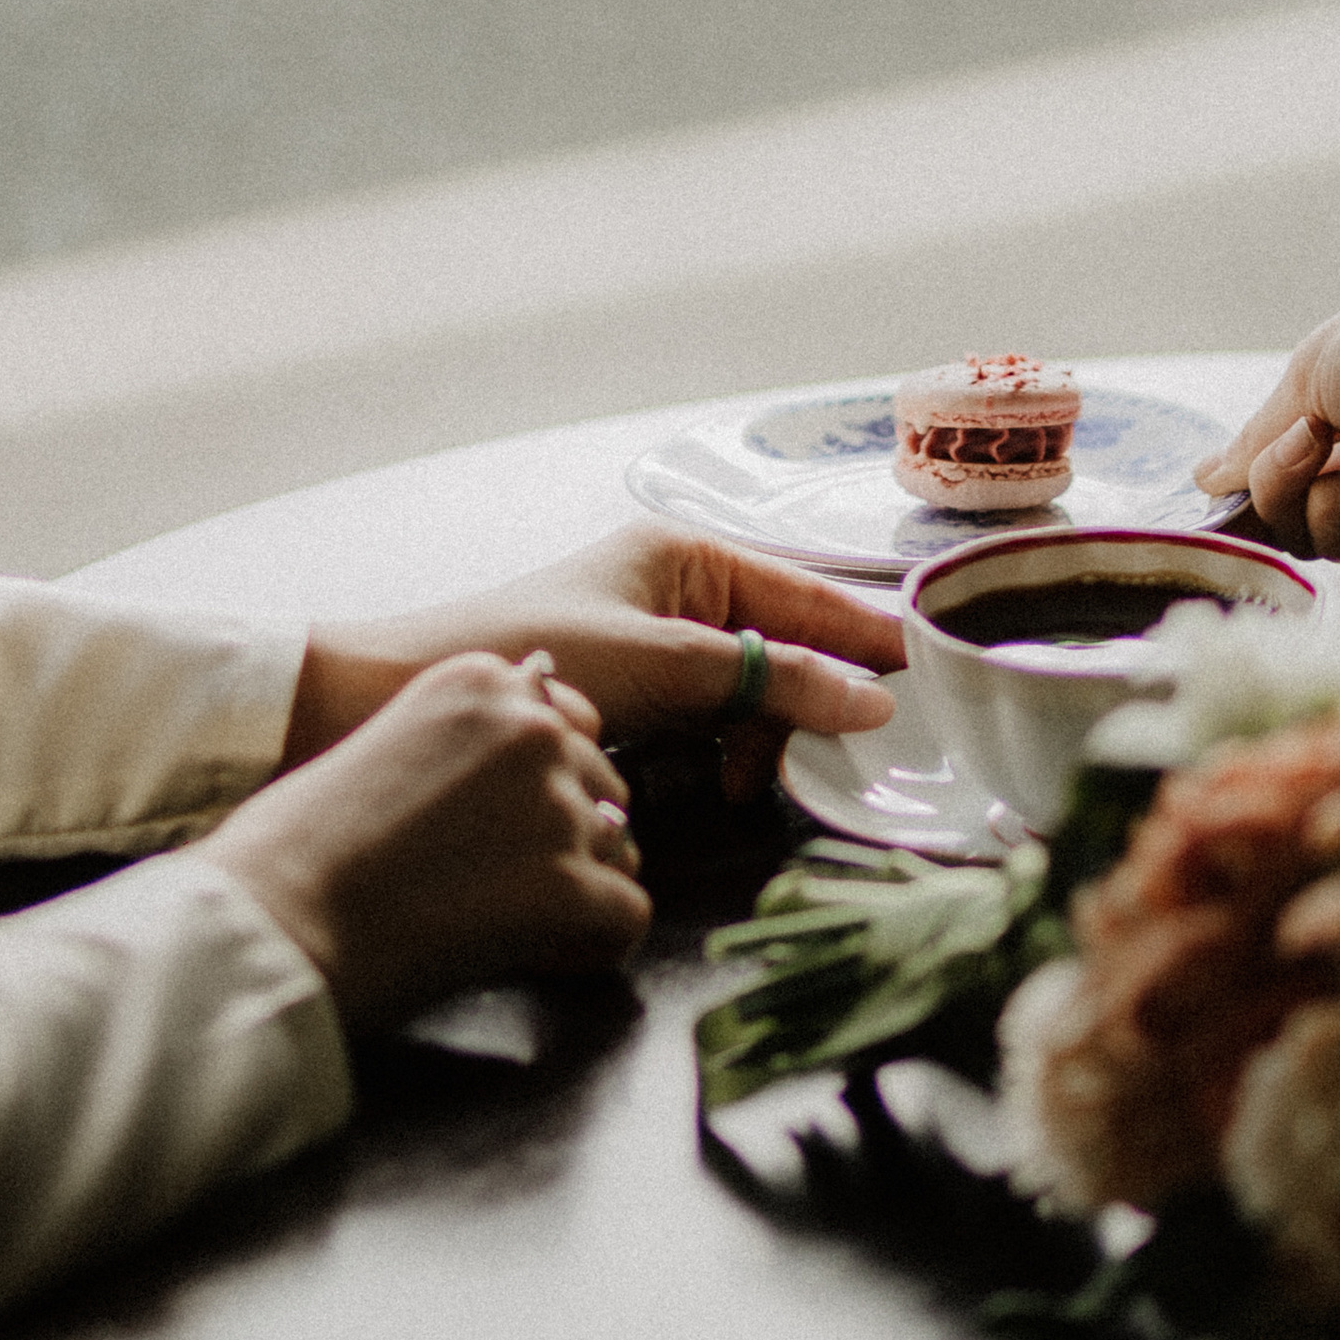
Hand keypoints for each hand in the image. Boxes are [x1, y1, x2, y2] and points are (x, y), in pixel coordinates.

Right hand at [209, 650, 648, 1028]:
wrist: (272, 914)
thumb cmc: (302, 840)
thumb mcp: (391, 738)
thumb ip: (469, 735)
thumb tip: (534, 733)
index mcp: (480, 678)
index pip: (571, 721)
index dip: (538, 787)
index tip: (481, 827)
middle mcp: (530, 723)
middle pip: (604, 786)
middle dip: (563, 839)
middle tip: (484, 884)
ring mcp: (554, 801)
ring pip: (619, 852)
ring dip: (574, 891)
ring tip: (492, 919)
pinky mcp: (568, 884)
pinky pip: (626, 916)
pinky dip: (585, 947)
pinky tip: (521, 952)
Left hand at [284, 529, 901, 801]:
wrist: (403, 695)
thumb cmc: (530, 657)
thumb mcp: (660, 666)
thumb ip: (768, 680)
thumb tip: (872, 701)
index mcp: (687, 553)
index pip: (809, 590)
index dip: (870, 630)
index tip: (936, 669)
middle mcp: (679, 586)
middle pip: (788, 644)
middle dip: (815, 698)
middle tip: (854, 752)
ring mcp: (658, 640)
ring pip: (754, 691)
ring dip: (767, 737)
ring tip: (760, 784)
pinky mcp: (639, 693)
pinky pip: (715, 719)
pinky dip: (731, 753)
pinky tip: (729, 786)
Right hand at [1191, 258, 1339, 562]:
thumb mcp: (1308, 381)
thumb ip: (1255, 444)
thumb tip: (1205, 483)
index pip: (1274, 475)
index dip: (1243, 483)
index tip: (1214, 488)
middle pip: (1280, 516)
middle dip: (1270, 482)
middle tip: (1302, 440)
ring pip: (1306, 537)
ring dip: (1303, 491)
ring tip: (1335, 444)